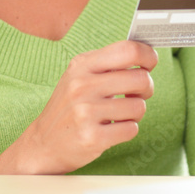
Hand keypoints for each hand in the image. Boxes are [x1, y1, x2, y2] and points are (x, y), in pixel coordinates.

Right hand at [0, 40, 157, 174]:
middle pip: (141, 78)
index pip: (128, 49)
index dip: (148, 55)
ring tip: (119, 115)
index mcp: (81, 65)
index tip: (150, 63)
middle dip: (146, 88)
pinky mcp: (92, 137)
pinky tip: (112, 130)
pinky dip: (127, 130)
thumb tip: (146, 54)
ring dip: (135, 113)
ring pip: (139, 106)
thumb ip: (108, 63)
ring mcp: (85, 112)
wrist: (44, 144)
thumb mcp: (80, 76)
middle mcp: (82, 85)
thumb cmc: (70, 108)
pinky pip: (131, 129)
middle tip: (138, 94)